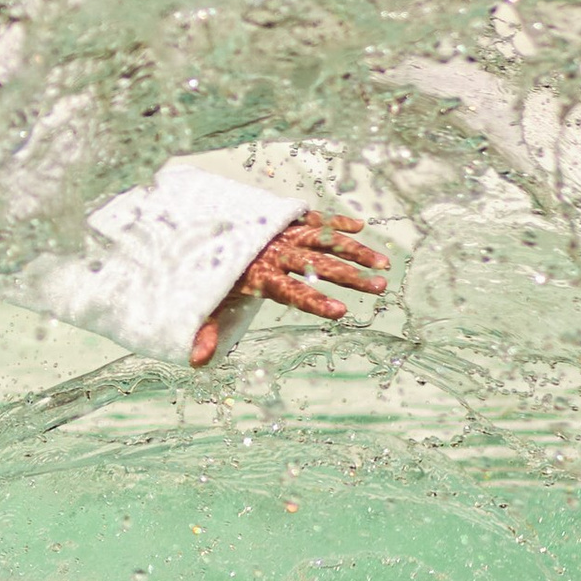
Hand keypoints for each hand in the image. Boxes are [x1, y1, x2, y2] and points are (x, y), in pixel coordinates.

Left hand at [190, 208, 387, 366]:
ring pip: (323, 239)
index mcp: (259, 274)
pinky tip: (361, 226)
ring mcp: (283, 233)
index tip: (342, 311)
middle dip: (349, 275)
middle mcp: (276, 251)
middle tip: (380, 287)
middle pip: (318, 264)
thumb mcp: (207, 301)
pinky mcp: (286, 220)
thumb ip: (206, 330)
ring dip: (353, 250)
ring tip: (383, 263)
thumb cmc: (213, 273)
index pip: (292, 290)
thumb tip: (197, 362)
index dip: (315, 301)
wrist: (203, 232)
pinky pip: (313, 218)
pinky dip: (335, 221)